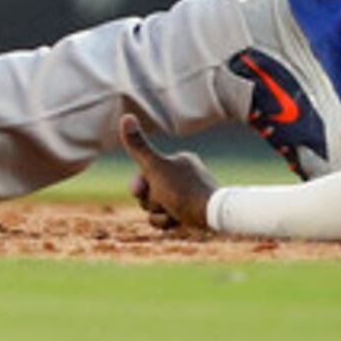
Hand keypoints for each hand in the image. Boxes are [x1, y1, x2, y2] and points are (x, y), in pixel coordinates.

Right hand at [119, 114, 220, 232]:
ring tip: (174, 215)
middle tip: (164, 204)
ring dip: (160, 215)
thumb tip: (126, 116)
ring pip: (158, 207)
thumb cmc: (183, 191)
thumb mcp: (155, 168)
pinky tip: (179, 223)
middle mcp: (185, 175)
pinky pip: (169, 218)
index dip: (139, 185)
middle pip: (150, 192)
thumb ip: (138, 146)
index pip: (146, 173)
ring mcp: (189, 195)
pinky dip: (169, 223)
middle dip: (151, 202)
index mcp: (179, 160)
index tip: (139, 191)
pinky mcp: (192, 213)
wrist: (215, 217)